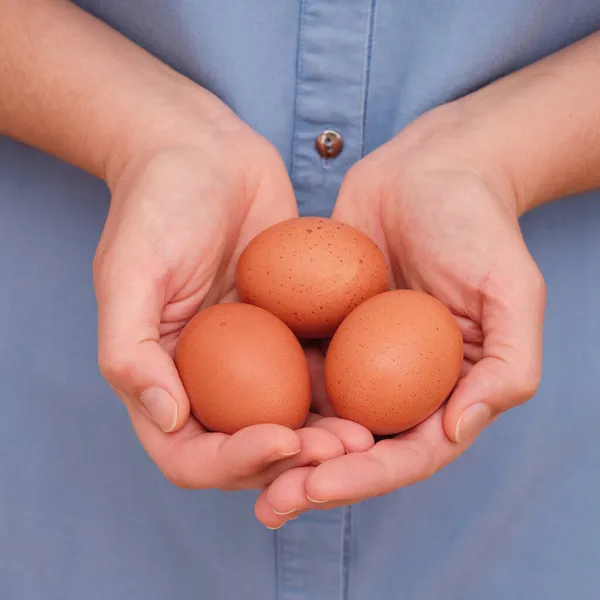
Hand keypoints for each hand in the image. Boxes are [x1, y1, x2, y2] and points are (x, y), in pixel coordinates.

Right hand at [93, 99, 372, 492]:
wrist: (205, 153)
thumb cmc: (157, 206)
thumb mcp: (129, 272)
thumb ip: (129, 350)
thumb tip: (169, 420)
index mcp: (162, 377)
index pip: (189, 453)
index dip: (232, 462)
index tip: (280, 440)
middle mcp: (208, 378)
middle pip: (248, 449)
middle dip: (292, 462)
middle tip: (340, 449)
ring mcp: (254, 357)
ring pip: (291, 421)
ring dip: (325, 439)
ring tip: (365, 436)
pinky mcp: (292, 330)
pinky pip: (319, 373)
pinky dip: (344, 394)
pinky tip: (377, 394)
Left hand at [254, 109, 545, 525]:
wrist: (429, 170)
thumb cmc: (476, 225)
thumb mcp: (512, 291)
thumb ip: (506, 366)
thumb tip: (455, 431)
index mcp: (447, 390)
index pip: (407, 453)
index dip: (363, 478)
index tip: (315, 485)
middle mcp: (399, 383)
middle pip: (355, 450)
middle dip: (312, 480)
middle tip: (268, 501)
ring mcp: (358, 357)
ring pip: (316, 417)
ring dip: (280, 449)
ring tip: (236, 468)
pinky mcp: (323, 328)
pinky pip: (291, 366)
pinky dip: (264, 394)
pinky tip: (229, 411)